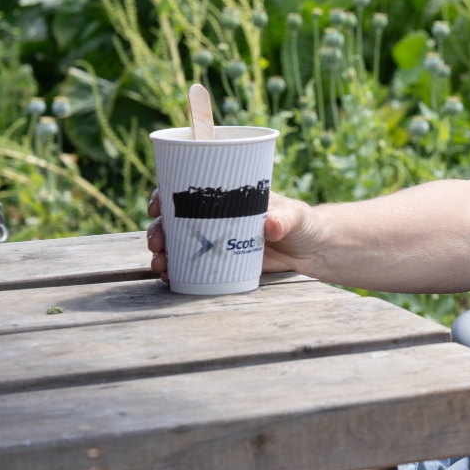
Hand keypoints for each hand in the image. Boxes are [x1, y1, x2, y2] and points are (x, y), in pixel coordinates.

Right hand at [148, 189, 322, 281]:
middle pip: (175, 220)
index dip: (166, 196)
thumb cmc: (303, 223)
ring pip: (178, 244)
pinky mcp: (221, 263)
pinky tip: (169, 277)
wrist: (313, 250)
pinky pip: (191, 266)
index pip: (190, 192)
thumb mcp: (296, 216)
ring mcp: (216, 241)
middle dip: (159, 231)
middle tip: (158, 243)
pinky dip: (176, 270)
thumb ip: (285, 220)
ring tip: (160, 265)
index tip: (156, 206)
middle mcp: (216, 218)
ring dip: (163, 253)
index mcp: (228, 198)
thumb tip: (271, 225)